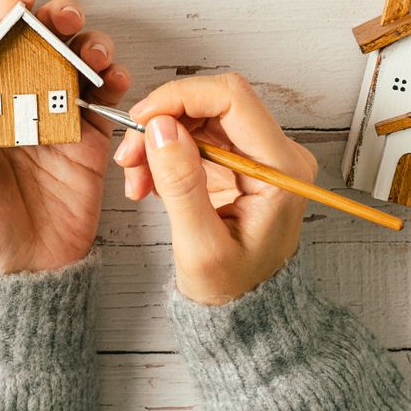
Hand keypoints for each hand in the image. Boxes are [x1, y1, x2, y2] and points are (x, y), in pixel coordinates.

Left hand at [0, 0, 130, 274]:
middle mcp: (17, 100)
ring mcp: (56, 118)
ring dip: (88, 41)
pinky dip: (115, 79)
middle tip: (63, 16)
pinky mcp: (88, 140)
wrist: (14, 271)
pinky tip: (112, 78)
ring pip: (77, 59)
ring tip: (89, 49)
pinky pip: (107, 96)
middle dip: (56, 14)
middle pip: (41, 39)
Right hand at [113, 73, 317, 304]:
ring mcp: (258, 156)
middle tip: (129, 155)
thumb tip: (161, 127)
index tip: (142, 118)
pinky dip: (166, 153)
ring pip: (199, 118)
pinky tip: (150, 182)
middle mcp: (276, 154)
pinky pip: (197, 138)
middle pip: (212, 104)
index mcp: (281, 169)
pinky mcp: (239, 162)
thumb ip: (181, 184)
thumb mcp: (200, 247)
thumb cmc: (233, 289)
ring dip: (159, 139)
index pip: (233, 99)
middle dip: (163, 121)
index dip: (181, 97)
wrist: (248, 312)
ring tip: (136, 178)